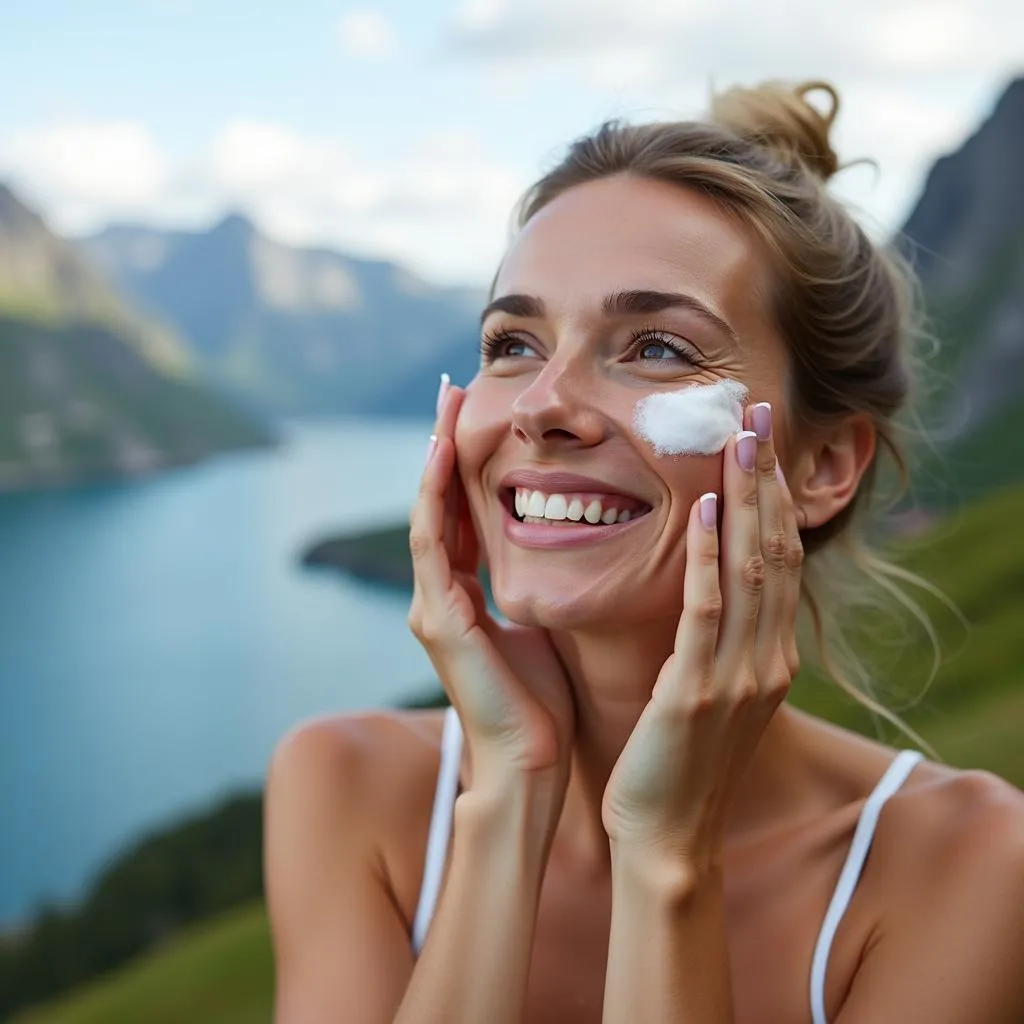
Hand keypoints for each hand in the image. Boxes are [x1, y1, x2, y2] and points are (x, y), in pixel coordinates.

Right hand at [407, 382, 575, 792]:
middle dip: (445, 446)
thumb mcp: (539, 626)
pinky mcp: (438, 621)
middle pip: (438, 504)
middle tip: (454, 389)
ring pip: (429, 515)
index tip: (479, 415)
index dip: (466, 465)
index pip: (461, 515)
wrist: (529, 765)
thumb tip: (566, 548)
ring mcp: (433, 607)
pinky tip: (444, 455)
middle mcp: (440, 596)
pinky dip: (435, 498)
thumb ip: (535, 588)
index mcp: (465, 597)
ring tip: (447, 405)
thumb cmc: (541, 702)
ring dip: (436, 459)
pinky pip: (433, 545)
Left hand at [601, 402, 802, 862]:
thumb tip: (711, 585)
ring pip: (750, 569)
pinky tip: (703, 513)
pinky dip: (708, 558)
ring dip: (745, 501)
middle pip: (774, 550)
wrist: (666, 833)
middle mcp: (766, 657)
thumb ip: (719, 639)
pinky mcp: (698, 691)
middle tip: (758, 414)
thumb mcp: (711, 690)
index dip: (771, 496)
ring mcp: (738, 675)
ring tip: (738, 440)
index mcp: (769, 655)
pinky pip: (706, 611)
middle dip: (765, 480)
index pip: (778, 558)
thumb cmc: (677, 759)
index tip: (761, 441)